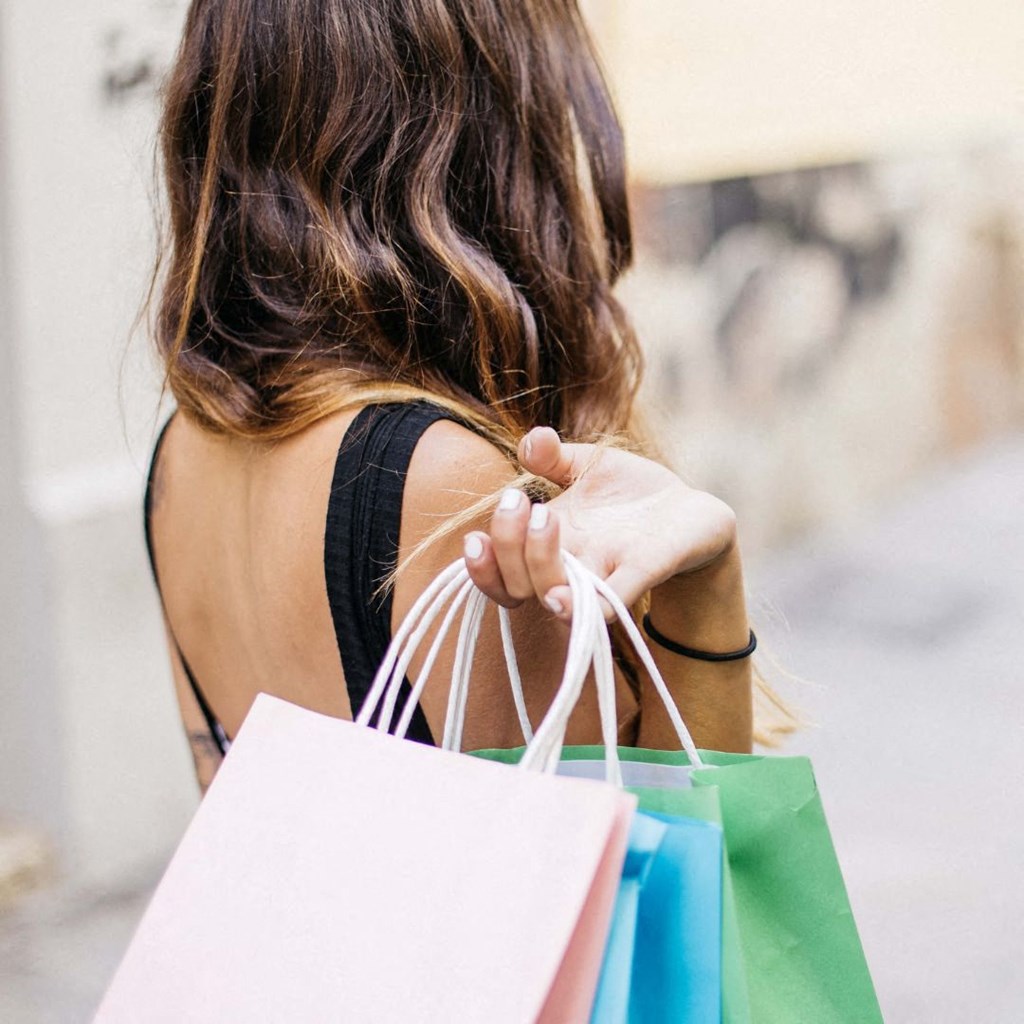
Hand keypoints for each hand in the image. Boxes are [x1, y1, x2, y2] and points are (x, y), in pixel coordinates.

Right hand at [462, 427, 737, 619]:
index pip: (499, 572)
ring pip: (555, 596)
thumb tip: (531, 440)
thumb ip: (553, 456)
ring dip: (538, 564)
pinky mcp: (642, 573)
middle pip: (518, 584)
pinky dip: (587, 606)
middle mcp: (569, 567)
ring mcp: (603, 574)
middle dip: (508, 544)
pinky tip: (565, 599)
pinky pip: (609, 602)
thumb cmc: (631, 494)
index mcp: (547, 544)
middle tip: (521, 501)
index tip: (475, 538)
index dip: (480, 566)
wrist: (691, 511)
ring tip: (545, 518)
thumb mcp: (589, 466)